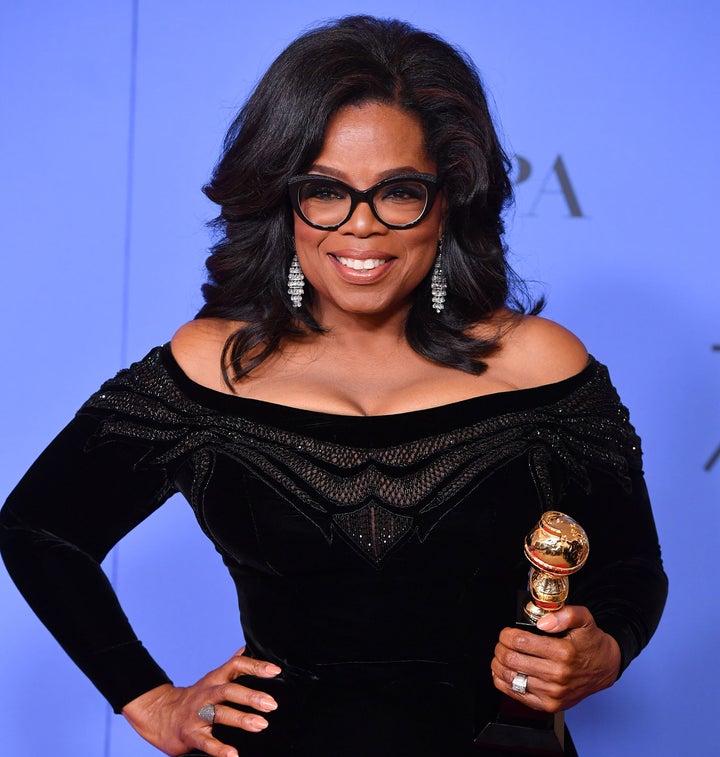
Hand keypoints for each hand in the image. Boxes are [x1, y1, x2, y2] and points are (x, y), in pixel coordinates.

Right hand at [121, 646, 281, 756]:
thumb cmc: (196, 697)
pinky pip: (205, 742)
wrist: (160, 715)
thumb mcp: (214, 678)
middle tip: (272, 704)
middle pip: (229, 690)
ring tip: (261, 725)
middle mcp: (207, 693)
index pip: (236, 665)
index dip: (255, 666)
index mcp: (215, 679)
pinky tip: (233, 755)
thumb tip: (249, 647)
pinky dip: (219, 749)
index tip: (275, 670)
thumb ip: (233, 665)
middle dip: (251, 696)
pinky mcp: (190, 735)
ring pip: (219, 714)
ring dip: (240, 719)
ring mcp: (197, 714)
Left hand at [490, 605, 620, 711]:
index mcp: (564, 652)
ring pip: (511, 677)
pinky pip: (517, 695)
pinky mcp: (550, 705)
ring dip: (499, 664)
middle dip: (501, 647)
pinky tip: (504, 672)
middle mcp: (558, 675)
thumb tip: (542, 622)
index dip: (507, 635)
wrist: (605, 667)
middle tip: (502, 643)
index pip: (520, 642)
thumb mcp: (584, 619)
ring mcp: (553, 693)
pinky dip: (504, 683)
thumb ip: (564, 614)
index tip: (506, 632)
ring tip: (501, 656)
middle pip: (512, 659)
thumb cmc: (591, 643)